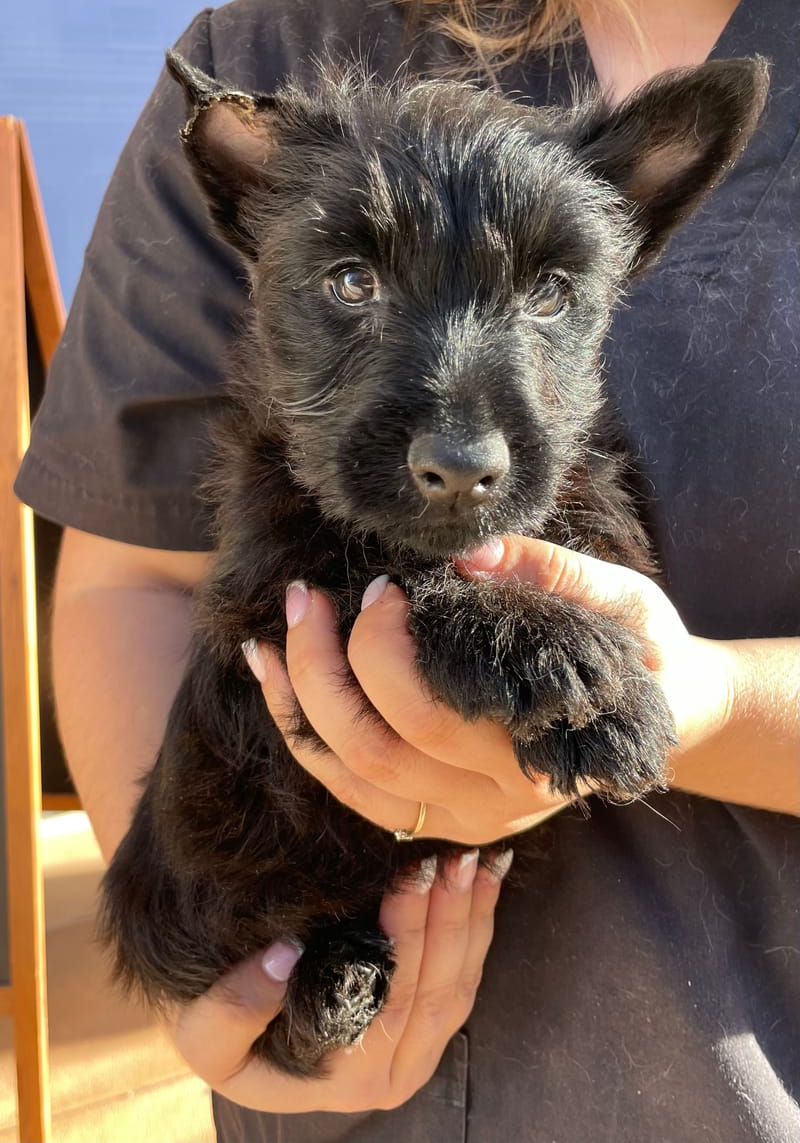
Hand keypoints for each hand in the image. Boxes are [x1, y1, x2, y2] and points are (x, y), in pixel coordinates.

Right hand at [171, 850, 507, 1111]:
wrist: (239, 1044)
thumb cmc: (225, 1036)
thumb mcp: (204, 1038)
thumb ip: (232, 1010)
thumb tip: (285, 955)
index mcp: (350, 1078)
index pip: (394, 1000)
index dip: (410, 935)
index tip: (412, 874)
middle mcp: (396, 1076)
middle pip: (438, 989)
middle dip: (449, 916)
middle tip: (451, 854)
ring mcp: (421, 1056)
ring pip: (461, 983)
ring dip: (472, 916)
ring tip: (475, 857)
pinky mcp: (433, 1031)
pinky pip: (468, 977)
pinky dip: (480, 925)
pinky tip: (486, 878)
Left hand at [245, 535, 739, 842]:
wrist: (669, 717)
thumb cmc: (648, 654)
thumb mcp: (627, 603)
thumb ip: (553, 575)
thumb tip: (467, 556)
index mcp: (536, 756)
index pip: (429, 715)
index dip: (381, 651)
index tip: (383, 587)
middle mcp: (494, 803)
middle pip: (372, 749)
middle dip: (320, 669)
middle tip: (307, 598)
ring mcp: (463, 820)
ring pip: (348, 779)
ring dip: (296, 706)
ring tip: (271, 638)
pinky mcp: (442, 816)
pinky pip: (352, 789)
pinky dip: (305, 737)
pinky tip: (278, 683)